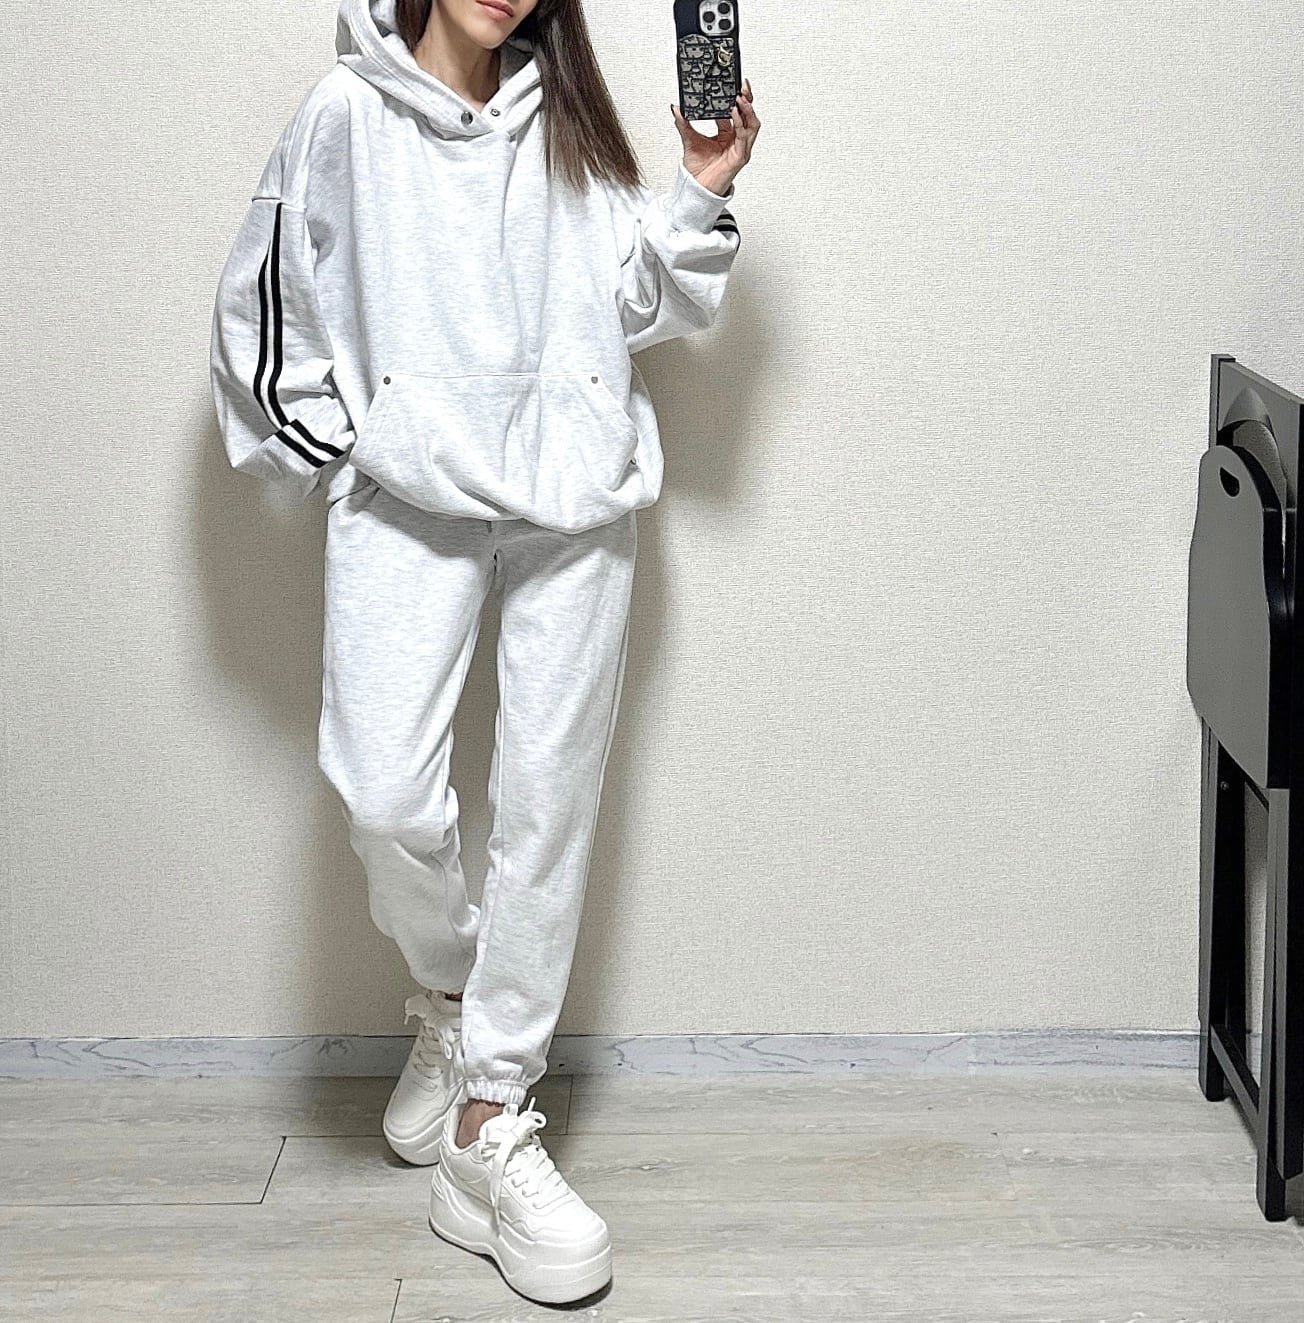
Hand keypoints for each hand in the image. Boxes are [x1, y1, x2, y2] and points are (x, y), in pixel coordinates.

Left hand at [671, 78, 759, 197]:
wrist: (695, 189)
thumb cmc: (697, 169)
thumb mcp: (688, 139)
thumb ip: (683, 123)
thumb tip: (676, 107)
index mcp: (727, 134)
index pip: (737, 112)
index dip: (737, 97)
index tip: (733, 83)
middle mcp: (736, 140)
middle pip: (749, 115)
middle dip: (748, 99)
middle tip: (742, 85)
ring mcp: (740, 149)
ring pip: (752, 125)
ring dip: (748, 110)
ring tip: (740, 97)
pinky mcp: (739, 157)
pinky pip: (744, 137)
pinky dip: (741, 124)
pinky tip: (735, 113)